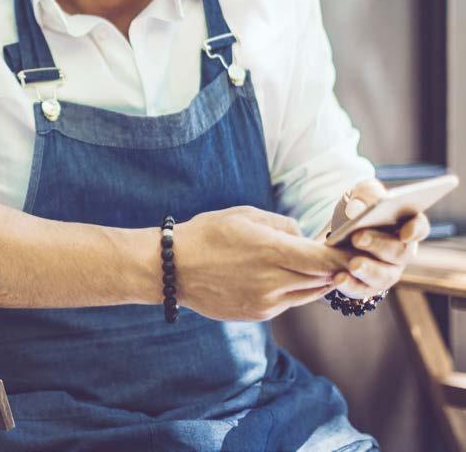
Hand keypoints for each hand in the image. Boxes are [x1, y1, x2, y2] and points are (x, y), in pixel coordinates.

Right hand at [174, 206, 351, 321]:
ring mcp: (265, 302)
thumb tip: (304, 238)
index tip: (356, 248)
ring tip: (320, 265)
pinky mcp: (257, 313)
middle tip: (343, 254)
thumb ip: (281, 225)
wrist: (173, 268)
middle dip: (335, 267)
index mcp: (270, 251)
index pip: (323, 260)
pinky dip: (296, 289)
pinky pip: (289, 302)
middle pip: (322, 279)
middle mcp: (272, 281)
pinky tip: (289, 276)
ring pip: (309, 294)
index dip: (344, 256)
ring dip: (319, 280)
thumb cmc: (207, 233)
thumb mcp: (245, 215)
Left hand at [327, 179, 430, 299]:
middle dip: (380, 245)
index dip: (415, 230)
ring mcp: (387, 271)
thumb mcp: (359, 193)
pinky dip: (351, 285)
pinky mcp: (368, 285)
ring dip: (369, 270)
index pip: (419, 227)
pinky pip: (362, 289)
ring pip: (385, 276)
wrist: (336, 231)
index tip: (405, 233)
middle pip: (400, 252)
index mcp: (405, 224)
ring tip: (352, 264)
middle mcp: (401, 251)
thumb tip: (357, 208)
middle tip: (358, 238)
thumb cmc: (357, 208)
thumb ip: (364, 194)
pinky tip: (339, 278)